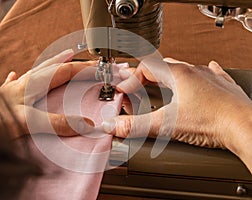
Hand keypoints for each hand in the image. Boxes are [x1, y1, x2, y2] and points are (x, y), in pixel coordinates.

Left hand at [0, 49, 95, 138]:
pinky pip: (17, 81)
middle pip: (53, 67)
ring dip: (53, 64)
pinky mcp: (5, 97)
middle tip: (84, 58)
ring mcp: (14, 88)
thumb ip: (56, 123)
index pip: (65, 72)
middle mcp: (25, 83)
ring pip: (38, 71)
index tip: (99, 70)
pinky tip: (16, 74)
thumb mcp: (28, 122)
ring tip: (62, 59)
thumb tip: (85, 124)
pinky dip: (22, 76)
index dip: (84, 69)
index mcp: (33, 84)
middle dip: (71, 62)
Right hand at [103, 57, 251, 148]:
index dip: (131, 79)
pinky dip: (202, 73)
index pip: (146, 67)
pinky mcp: (223, 88)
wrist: (246, 128)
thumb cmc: (213, 121)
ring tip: (162, 82)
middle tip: (137, 87)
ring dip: (169, 75)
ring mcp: (210, 78)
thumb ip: (136, 125)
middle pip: (163, 66)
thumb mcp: (166, 124)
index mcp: (178, 74)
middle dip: (146, 76)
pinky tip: (207, 70)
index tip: (124, 92)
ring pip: (185, 69)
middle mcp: (194, 71)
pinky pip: (211, 73)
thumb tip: (114, 125)